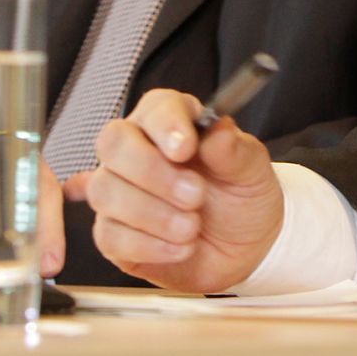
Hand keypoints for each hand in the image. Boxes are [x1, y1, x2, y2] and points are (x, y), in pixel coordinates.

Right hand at [84, 88, 284, 292]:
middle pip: (113, 142)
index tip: (186, 148)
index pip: (155, 107)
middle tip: (195, 195)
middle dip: (152, 171)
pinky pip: (109, 236)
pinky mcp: (111, 234)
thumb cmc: (241, 196)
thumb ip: (234, 150)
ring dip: (153, 213)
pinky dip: (150, 245)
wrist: (243, 247)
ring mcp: (117, 191)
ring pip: (105, 190)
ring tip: (193, 227)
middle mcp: (135, 149)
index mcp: (171, 121)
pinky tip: (182, 248)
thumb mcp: (251, 170)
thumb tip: (220, 130)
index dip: (166, 125)